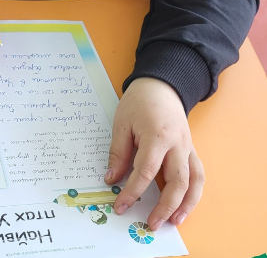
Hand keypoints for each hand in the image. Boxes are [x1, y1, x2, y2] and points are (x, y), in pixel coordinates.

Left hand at [105, 77, 204, 230]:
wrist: (161, 85)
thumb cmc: (139, 102)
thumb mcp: (122, 123)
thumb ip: (118, 153)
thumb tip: (111, 179)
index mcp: (156, 135)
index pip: (146, 171)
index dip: (133, 192)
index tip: (121, 205)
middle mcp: (177, 144)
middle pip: (176, 181)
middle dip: (164, 206)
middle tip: (150, 223)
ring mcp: (187, 147)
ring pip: (193, 181)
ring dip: (186, 204)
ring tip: (174, 221)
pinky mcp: (191, 149)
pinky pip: (197, 173)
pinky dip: (194, 192)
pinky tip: (185, 205)